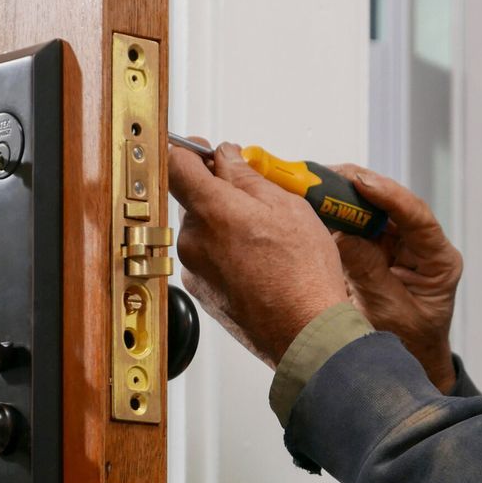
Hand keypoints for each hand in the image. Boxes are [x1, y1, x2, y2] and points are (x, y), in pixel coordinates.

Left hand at [169, 140, 347, 367]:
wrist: (305, 332)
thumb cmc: (303, 275)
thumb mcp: (287, 207)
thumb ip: (249, 176)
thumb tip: (228, 158)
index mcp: (212, 210)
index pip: (176, 163)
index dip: (190, 151)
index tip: (204, 150)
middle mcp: (194, 240)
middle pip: (194, 200)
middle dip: (222, 194)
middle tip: (259, 202)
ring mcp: (194, 269)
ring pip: (204, 231)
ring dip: (227, 227)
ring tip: (267, 242)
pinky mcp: (202, 292)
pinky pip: (209, 260)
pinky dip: (228, 256)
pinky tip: (259, 265)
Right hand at [327, 164, 461, 392]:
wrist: (406, 363)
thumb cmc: (408, 344)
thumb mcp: (389, 311)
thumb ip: (369, 272)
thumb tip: (341, 234)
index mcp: (438, 261)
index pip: (418, 217)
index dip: (390, 195)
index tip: (362, 181)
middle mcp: (420, 246)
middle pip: (392, 205)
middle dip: (359, 187)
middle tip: (326, 174)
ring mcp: (397, 246)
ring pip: (371, 211)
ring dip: (343, 197)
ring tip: (314, 184)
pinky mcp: (375, 250)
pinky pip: (355, 227)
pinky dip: (335, 216)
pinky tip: (313, 205)